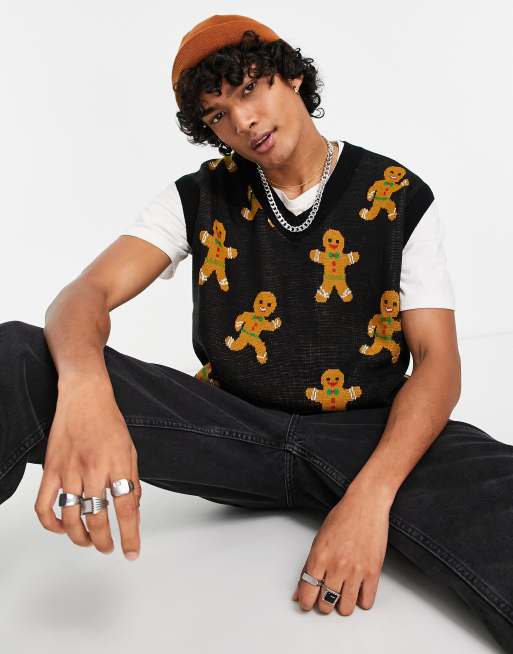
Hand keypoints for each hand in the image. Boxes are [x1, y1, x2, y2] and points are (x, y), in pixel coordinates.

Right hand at [34, 376, 141, 559]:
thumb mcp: (130, 449)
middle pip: (98, 518)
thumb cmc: (109, 420)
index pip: (126, 508)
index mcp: (117, 464)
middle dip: (104, 541)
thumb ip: (132, 479)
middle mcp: (93, 470)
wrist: (85, 397)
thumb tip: (134, 507)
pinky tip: (62, 528)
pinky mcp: (51, 470)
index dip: (131, 534)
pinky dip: (51, 523)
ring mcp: (69, 471)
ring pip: (72, 518)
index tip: (132, 551)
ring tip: (89, 541)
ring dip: (80, 537)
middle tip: (109, 547)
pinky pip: (44, 505)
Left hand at [291, 485, 389, 615]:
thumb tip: (298, 592)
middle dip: (324, 603)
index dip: (306, 603)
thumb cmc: (342, 517)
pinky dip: (361, 601)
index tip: (308, 603)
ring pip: (346, 609)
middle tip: (326, 594)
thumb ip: (307, 568)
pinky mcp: (373, 572)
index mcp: (319, 558)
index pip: (307, 594)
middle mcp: (336, 566)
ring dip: (342, 606)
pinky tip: (358, 590)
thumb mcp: (318, 540)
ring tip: (342, 595)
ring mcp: (356, 571)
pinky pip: (366, 602)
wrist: (366, 504)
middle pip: (326, 604)